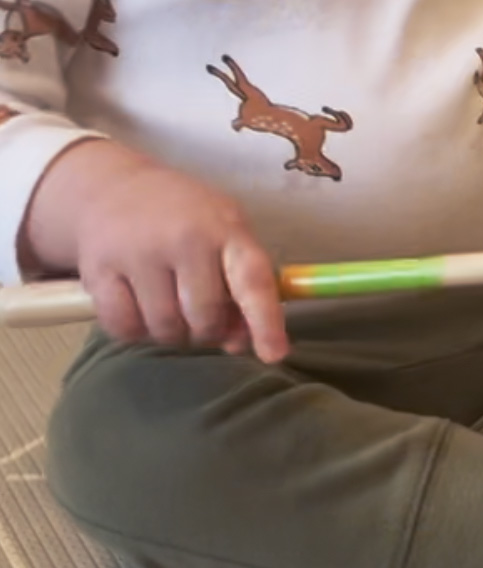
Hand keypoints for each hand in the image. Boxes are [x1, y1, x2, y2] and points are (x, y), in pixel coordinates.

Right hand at [26, 140, 287, 361]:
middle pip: (205, 320)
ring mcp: (137, 250)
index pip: (252, 281)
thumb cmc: (184, 221)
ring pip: (166, 330)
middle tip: (197, 311)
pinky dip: (134, 329)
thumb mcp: (226, 240)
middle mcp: (182, 236)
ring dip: (171, 332)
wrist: (110, 185)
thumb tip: (238, 344)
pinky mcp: (98, 267)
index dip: (265, 322)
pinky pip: (125, 328)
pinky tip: (137, 304)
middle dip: (207, 330)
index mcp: (225, 229)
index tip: (273, 355)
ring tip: (167, 303)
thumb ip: (244, 291)